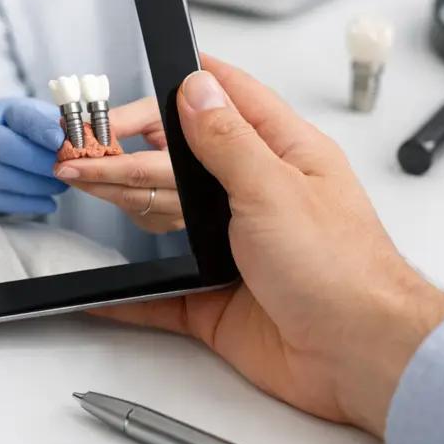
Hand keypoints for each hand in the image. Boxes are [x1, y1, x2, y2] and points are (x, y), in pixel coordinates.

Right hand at [0, 97, 69, 214]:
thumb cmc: (31, 134)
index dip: (40, 130)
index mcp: (5, 111)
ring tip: (60, 186)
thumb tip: (84, 140)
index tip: (61, 141)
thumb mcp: (46, 120)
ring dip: (34, 185)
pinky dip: (27, 203)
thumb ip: (62, 128)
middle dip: (36, 161)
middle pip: (1, 147)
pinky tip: (49, 202)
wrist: (0, 151)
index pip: (20, 117)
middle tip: (64, 170)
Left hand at [53, 96, 183, 233]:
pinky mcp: (172, 221)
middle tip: (62, 168)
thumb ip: (124, 120)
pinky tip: (107, 182)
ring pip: (132, 207)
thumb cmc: (187, 121)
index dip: (100, 169)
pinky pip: (139, 214)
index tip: (69, 162)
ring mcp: (182, 213)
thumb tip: (85, 128)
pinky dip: (119, 198)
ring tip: (77, 172)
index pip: (136, 171)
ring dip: (101, 190)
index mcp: (189, 164)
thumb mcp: (158, 111)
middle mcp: (189, 196)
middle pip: (130, 195)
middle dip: (91, 181)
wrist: (215, 143)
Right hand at [90, 57, 443, 435]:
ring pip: (163, 218)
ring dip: (120, 203)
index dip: (176, 89)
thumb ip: (228, 138)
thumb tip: (196, 88)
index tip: (132, 86)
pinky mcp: (217, 299)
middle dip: (127, 153)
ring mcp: (234, 248)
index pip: (225, 102)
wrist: (363, 358)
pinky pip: (159, 293)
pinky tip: (100, 286)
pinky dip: (126, 292)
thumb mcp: (275, 188)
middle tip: (83, 150)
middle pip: (178, 163)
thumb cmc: (345, 273)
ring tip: (80, 186)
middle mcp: (256, 197)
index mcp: (282, 156)